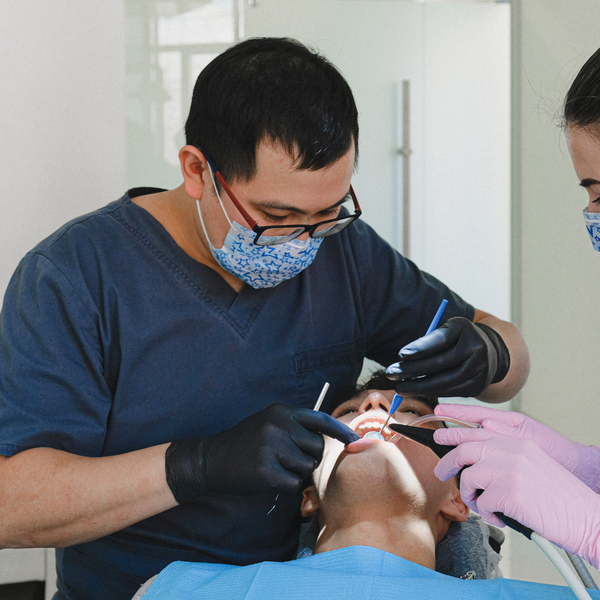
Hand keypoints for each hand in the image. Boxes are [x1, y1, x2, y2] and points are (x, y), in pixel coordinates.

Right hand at [165, 403, 359, 501]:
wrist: (211, 459)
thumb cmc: (245, 444)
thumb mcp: (268, 423)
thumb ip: (294, 426)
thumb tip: (329, 438)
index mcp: (281, 411)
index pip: (321, 419)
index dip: (341, 431)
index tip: (356, 441)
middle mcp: (278, 425)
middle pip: (317, 447)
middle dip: (310, 458)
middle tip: (289, 460)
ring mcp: (271, 446)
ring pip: (307, 467)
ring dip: (296, 473)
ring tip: (275, 467)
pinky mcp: (265, 469)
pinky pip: (293, 484)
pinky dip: (285, 486)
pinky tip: (267, 478)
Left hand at [386, 317, 509, 396]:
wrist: (491, 352)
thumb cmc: (458, 338)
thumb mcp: (447, 330)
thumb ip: (429, 340)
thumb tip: (404, 358)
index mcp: (464, 328)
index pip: (440, 340)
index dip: (420, 348)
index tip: (401, 355)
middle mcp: (476, 348)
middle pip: (440, 363)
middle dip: (412, 371)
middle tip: (391, 374)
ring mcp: (480, 369)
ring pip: (444, 382)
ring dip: (418, 387)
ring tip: (400, 388)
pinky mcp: (478, 386)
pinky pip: (450, 392)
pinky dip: (431, 393)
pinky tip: (416, 391)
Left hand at [433, 427, 599, 568]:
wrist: (586, 517)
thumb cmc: (559, 499)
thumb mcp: (531, 465)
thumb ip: (503, 457)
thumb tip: (472, 464)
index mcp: (517, 441)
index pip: (476, 431)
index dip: (453, 434)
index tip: (439, 437)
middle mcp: (511, 450)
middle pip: (464, 450)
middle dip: (447, 463)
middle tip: (440, 473)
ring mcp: (509, 469)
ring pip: (469, 478)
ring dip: (471, 496)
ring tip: (486, 507)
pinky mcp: (508, 492)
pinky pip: (482, 503)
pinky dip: (488, 515)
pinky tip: (504, 518)